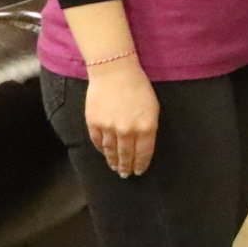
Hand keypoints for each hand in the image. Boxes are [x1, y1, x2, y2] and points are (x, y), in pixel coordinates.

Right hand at [84, 61, 159, 176]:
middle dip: (126, 167)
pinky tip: (104, 153)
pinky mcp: (94, 122)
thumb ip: (148, 128)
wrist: (114, 71)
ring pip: (110, 150)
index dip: (141, 164)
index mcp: (146, 126)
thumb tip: (142, 145)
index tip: (139, 171)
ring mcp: (109, 127)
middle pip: (126, 154)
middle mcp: (127, 130)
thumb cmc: (138, 87)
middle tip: (126, 175)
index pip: (144, 153)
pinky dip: (101, 149)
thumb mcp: (153, 108)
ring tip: (115, 168)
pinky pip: (97, 141)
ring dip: (113, 161)